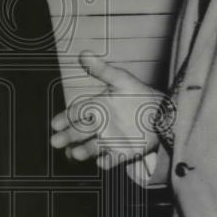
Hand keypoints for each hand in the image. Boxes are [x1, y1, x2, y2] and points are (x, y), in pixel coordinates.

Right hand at [50, 51, 165, 168]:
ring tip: (75, 153)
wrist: (161, 112)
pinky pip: (112, 159)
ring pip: (92, 147)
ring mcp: (109, 140)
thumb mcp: (121, 79)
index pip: (76, 113)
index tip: (55, 123)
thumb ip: (102, 70)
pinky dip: (107, 162)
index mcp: (96, 107)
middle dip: (67, 137)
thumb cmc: (138, 94)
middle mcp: (99, 125)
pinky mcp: (122, 152)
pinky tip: (102, 163)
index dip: (65, 118)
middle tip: (55, 141)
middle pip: (79, 132)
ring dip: (83, 151)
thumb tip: (83, 53)